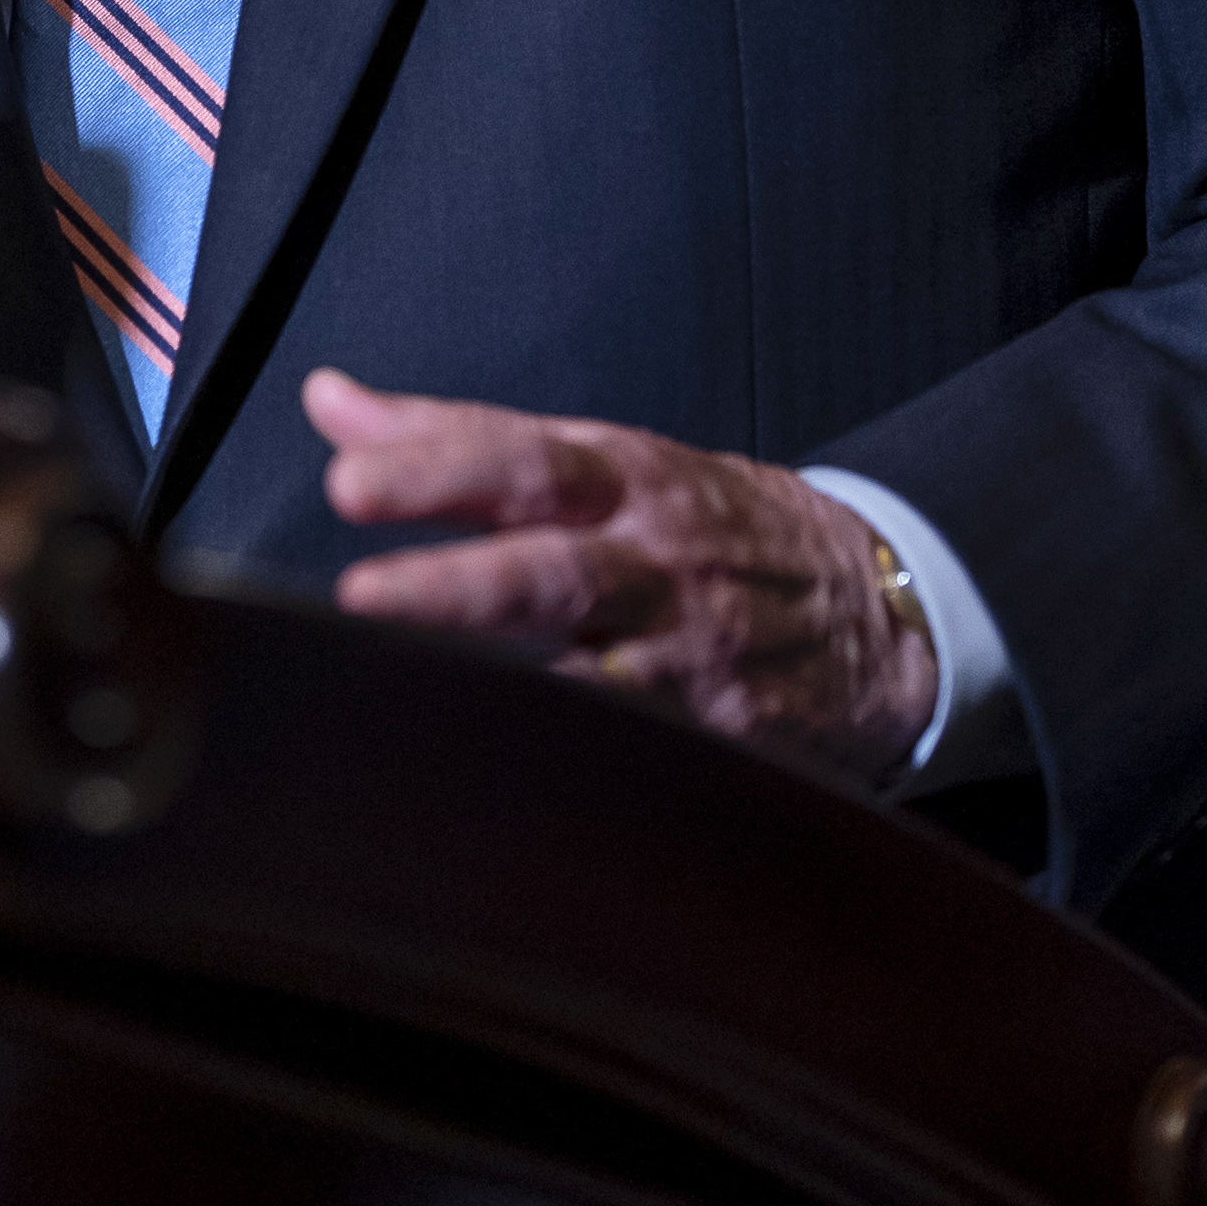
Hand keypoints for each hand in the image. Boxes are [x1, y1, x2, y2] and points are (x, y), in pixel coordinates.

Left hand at [306, 369, 938, 786]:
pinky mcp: (728, 739)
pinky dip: (586, 774)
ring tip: (414, 702)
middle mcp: (652, 565)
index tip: (348, 480)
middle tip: (363, 596)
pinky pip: (647, 762)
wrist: (877, 605)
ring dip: (507, 697)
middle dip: (455, 586)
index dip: (434, 470)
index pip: (518, 464)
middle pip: (549, 573)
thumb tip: (330, 404)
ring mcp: (690, 657)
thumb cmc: (707, 523)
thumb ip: (458, 439)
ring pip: (594, 680)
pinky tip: (508, 801)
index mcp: (619, 482)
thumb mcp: (600, 457)